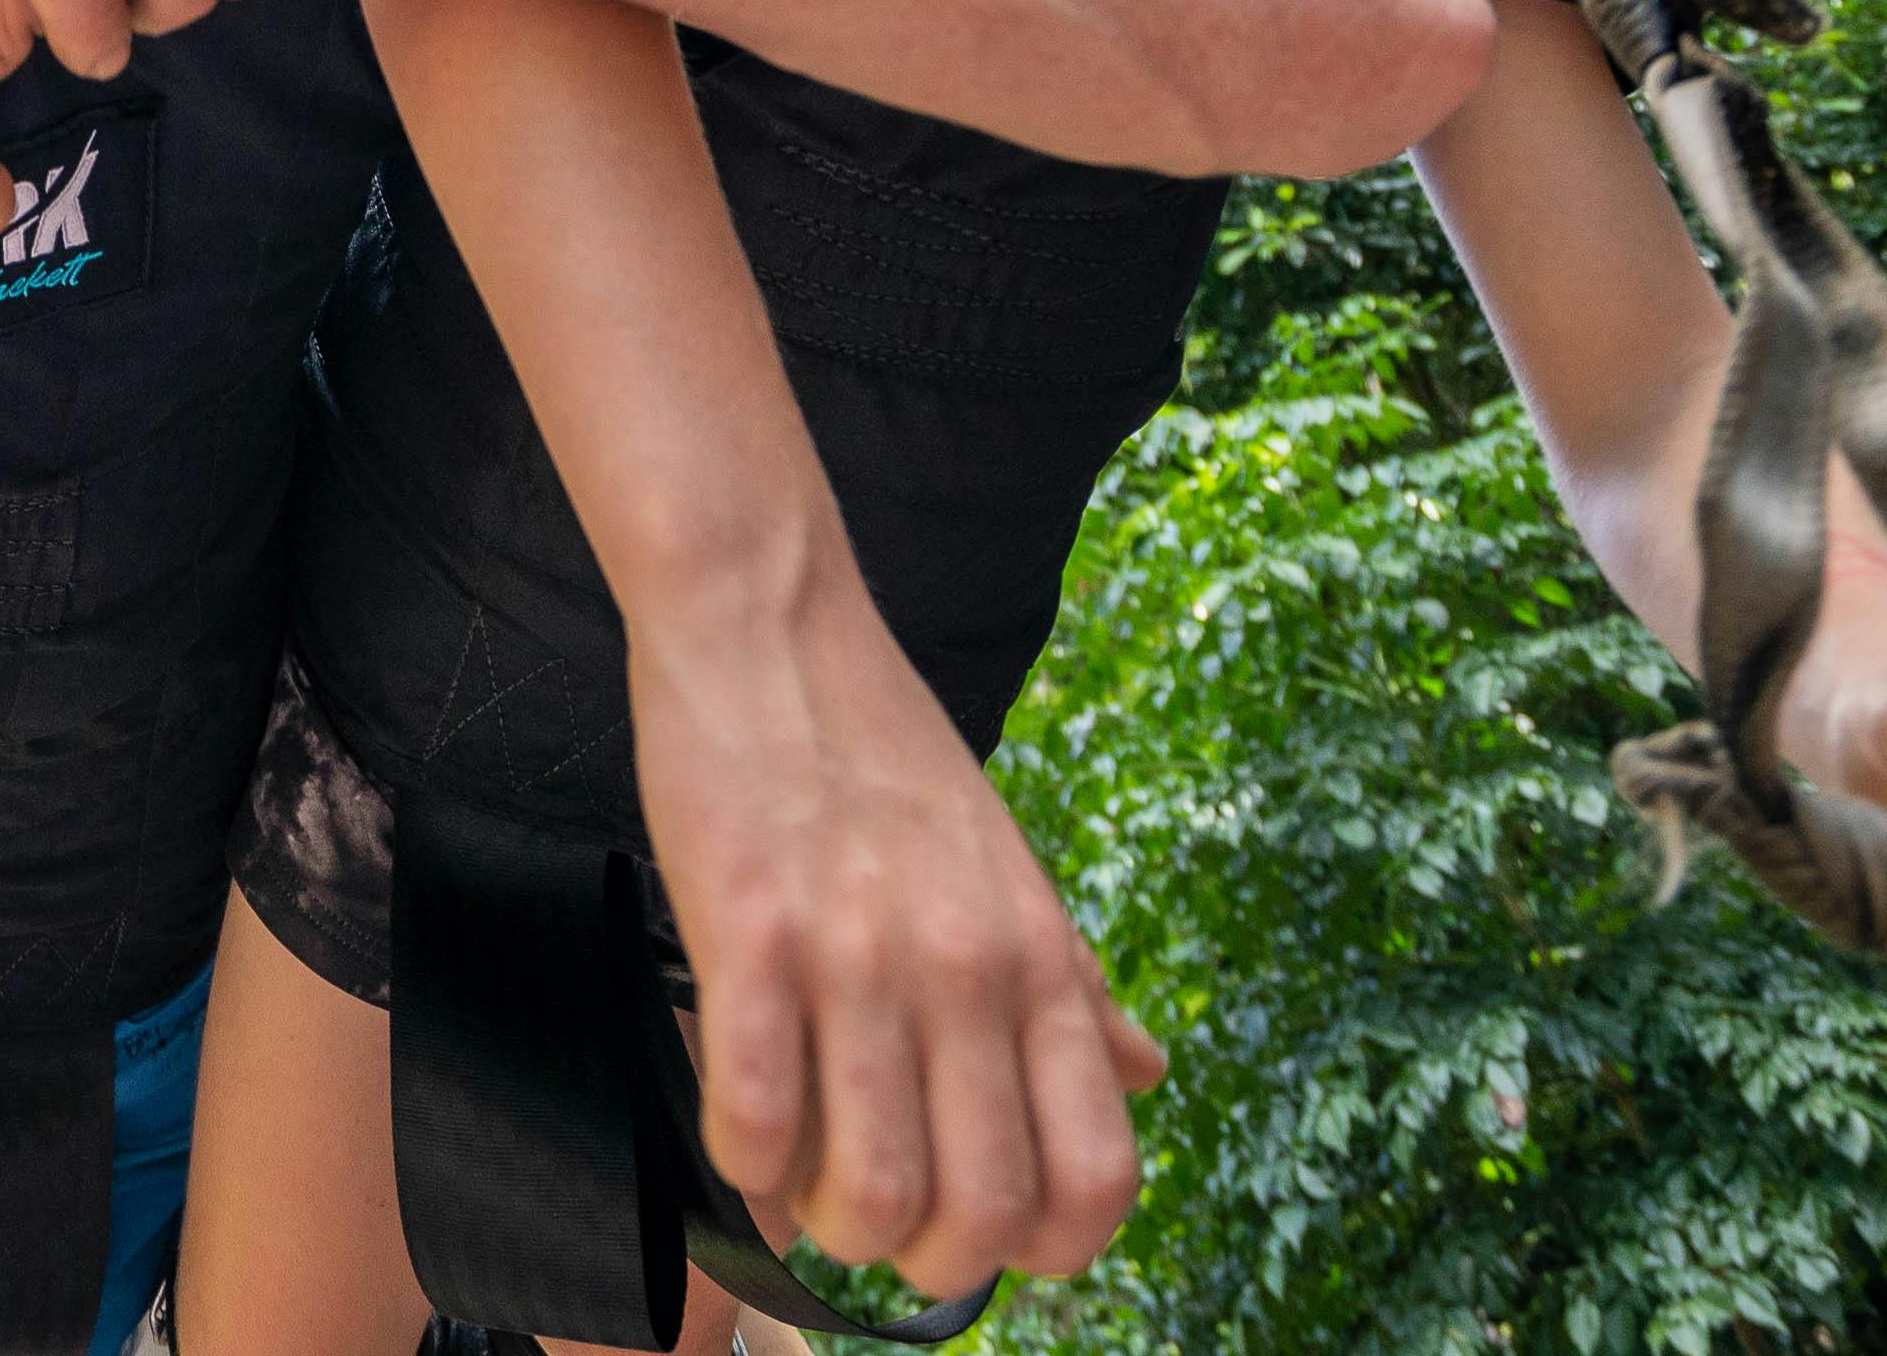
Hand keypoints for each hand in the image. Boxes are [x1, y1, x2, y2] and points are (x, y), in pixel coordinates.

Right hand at [632, 548, 1163, 1301]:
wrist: (771, 627)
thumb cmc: (882, 751)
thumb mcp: (1008, 866)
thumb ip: (1075, 985)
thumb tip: (1145, 1075)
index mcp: (1040, 959)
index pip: (1097, 1176)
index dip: (1046, 1249)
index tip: (986, 1232)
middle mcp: (968, 969)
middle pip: (983, 1212)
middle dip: (925, 1259)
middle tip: (879, 1220)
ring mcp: (859, 955)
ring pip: (874, 1191)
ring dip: (834, 1223)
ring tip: (806, 1183)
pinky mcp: (750, 934)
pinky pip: (755, 1118)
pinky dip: (745, 1163)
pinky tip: (740, 1130)